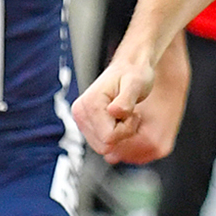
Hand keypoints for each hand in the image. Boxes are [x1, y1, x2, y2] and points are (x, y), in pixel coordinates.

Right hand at [75, 37, 189, 164]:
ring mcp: (80, 119)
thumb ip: (126, 100)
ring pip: (103, 147)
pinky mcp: (85, 124)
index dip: (126, 130)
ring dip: (119, 134)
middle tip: (129, 114)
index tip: (132, 112)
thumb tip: (114, 111)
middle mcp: (79, 113)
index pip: (109, 138)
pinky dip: (114, 134)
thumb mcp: (136, 85)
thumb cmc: (135, 75)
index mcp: (89, 105)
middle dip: (122, 134)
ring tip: (124, 114)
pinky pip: (102, 143)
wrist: (130, 68)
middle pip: (104, 146)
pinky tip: (118, 119)